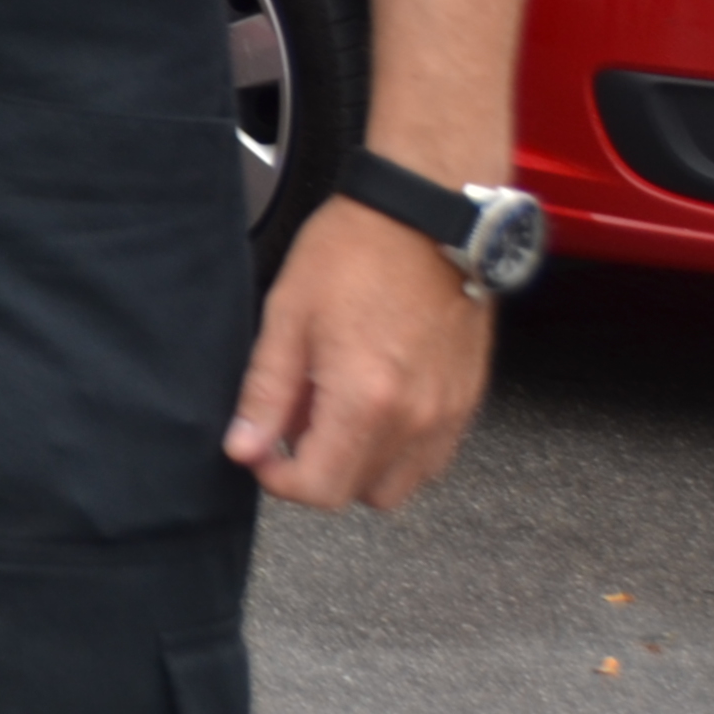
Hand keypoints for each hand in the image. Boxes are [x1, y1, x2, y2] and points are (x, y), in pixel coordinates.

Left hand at [225, 194, 495, 510]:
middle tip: (292, 426)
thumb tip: (244, 447)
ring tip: (333, 412)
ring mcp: (449, 414)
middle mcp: (416, 419)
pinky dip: (398, 450)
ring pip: (401, 484)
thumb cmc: (355, 254)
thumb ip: (266, 392)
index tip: (260, 454)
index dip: (278, 481)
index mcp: (365, 401)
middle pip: (360, 494)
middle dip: (317, 473)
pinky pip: (432, 457)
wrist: (425, 219)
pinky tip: (372, 404)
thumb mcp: (286, 316)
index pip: (320, 488)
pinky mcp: (468, 401)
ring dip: (361, 467)